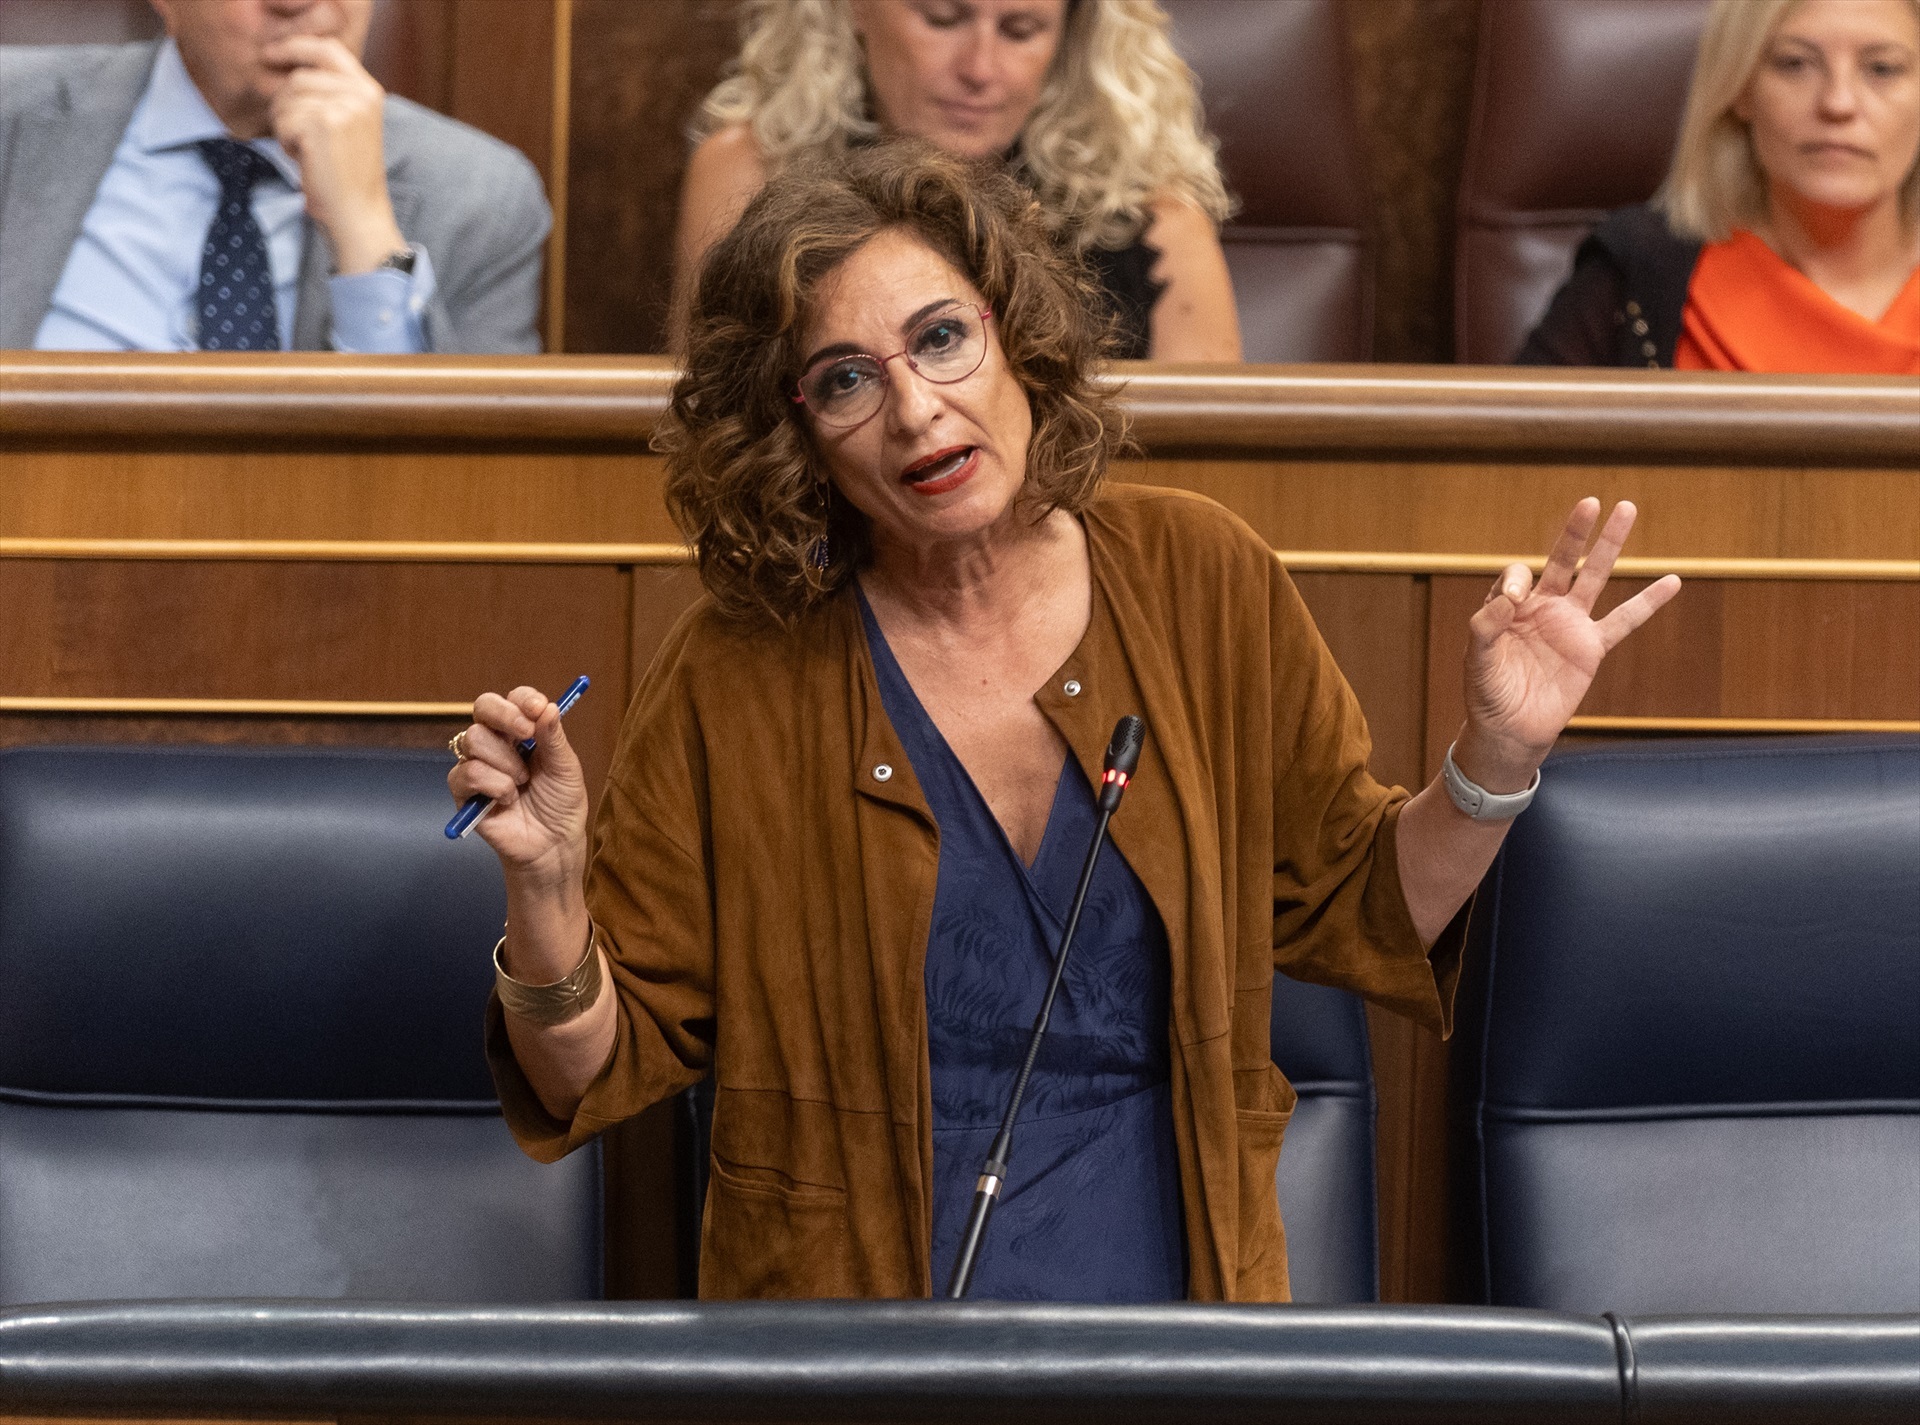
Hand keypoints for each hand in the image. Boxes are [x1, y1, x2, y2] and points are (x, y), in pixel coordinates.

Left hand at [264, 35, 404, 273]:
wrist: (358, 212)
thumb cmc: (348, 175)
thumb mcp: (350, 123)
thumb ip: (332, 92)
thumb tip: (289, 64)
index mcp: (369, 90)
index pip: (327, 48)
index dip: (296, 47)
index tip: (271, 54)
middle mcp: (360, 93)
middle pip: (299, 77)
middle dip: (287, 105)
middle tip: (297, 136)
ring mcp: (343, 106)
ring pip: (288, 99)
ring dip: (287, 126)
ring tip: (309, 151)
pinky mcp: (323, 123)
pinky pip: (284, 120)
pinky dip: (286, 142)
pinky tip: (306, 159)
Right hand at [449, 687, 590, 892]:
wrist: (552, 845)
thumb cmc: (561, 805)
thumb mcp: (566, 768)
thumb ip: (554, 738)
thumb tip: (547, 707)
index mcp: (523, 733)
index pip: (513, 700)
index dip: (523, 699)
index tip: (538, 708)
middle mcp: (497, 743)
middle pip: (483, 707)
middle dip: (506, 716)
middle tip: (527, 735)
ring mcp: (478, 764)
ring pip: (474, 739)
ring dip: (505, 761)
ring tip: (522, 783)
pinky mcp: (464, 791)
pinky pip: (467, 773)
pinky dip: (494, 785)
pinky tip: (508, 799)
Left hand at [1457, 498, 1680, 788]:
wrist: (1511, 730)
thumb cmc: (1487, 694)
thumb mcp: (1477, 659)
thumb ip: (1485, 626)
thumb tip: (1509, 596)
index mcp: (1509, 607)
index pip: (1518, 575)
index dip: (1517, 580)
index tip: (1516, 599)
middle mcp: (1541, 608)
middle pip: (1562, 560)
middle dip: (1574, 532)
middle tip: (1589, 502)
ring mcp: (1569, 625)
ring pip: (1594, 578)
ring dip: (1610, 546)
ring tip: (1627, 509)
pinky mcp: (1591, 648)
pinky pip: (1624, 621)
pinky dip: (1648, 603)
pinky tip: (1672, 581)